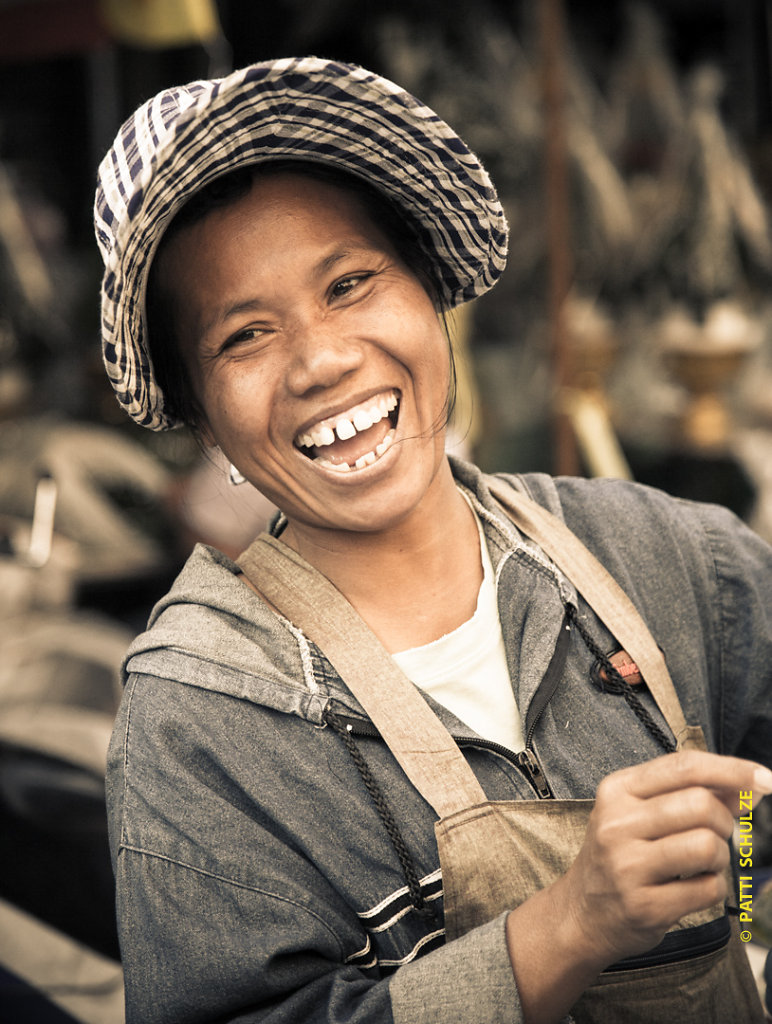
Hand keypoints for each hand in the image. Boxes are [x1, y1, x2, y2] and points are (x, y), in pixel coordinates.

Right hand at [506, 752, 771, 1023]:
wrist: (582, 913)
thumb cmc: (621, 854)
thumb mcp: (640, 813)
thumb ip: (689, 793)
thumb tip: (746, 785)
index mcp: (617, 789)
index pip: (684, 766)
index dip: (732, 769)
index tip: (764, 778)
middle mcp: (617, 822)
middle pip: (701, 804)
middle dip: (723, 821)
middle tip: (713, 835)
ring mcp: (627, 865)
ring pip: (708, 846)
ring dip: (720, 857)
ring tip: (701, 864)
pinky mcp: (643, 905)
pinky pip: (708, 889)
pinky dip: (713, 888)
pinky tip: (690, 888)